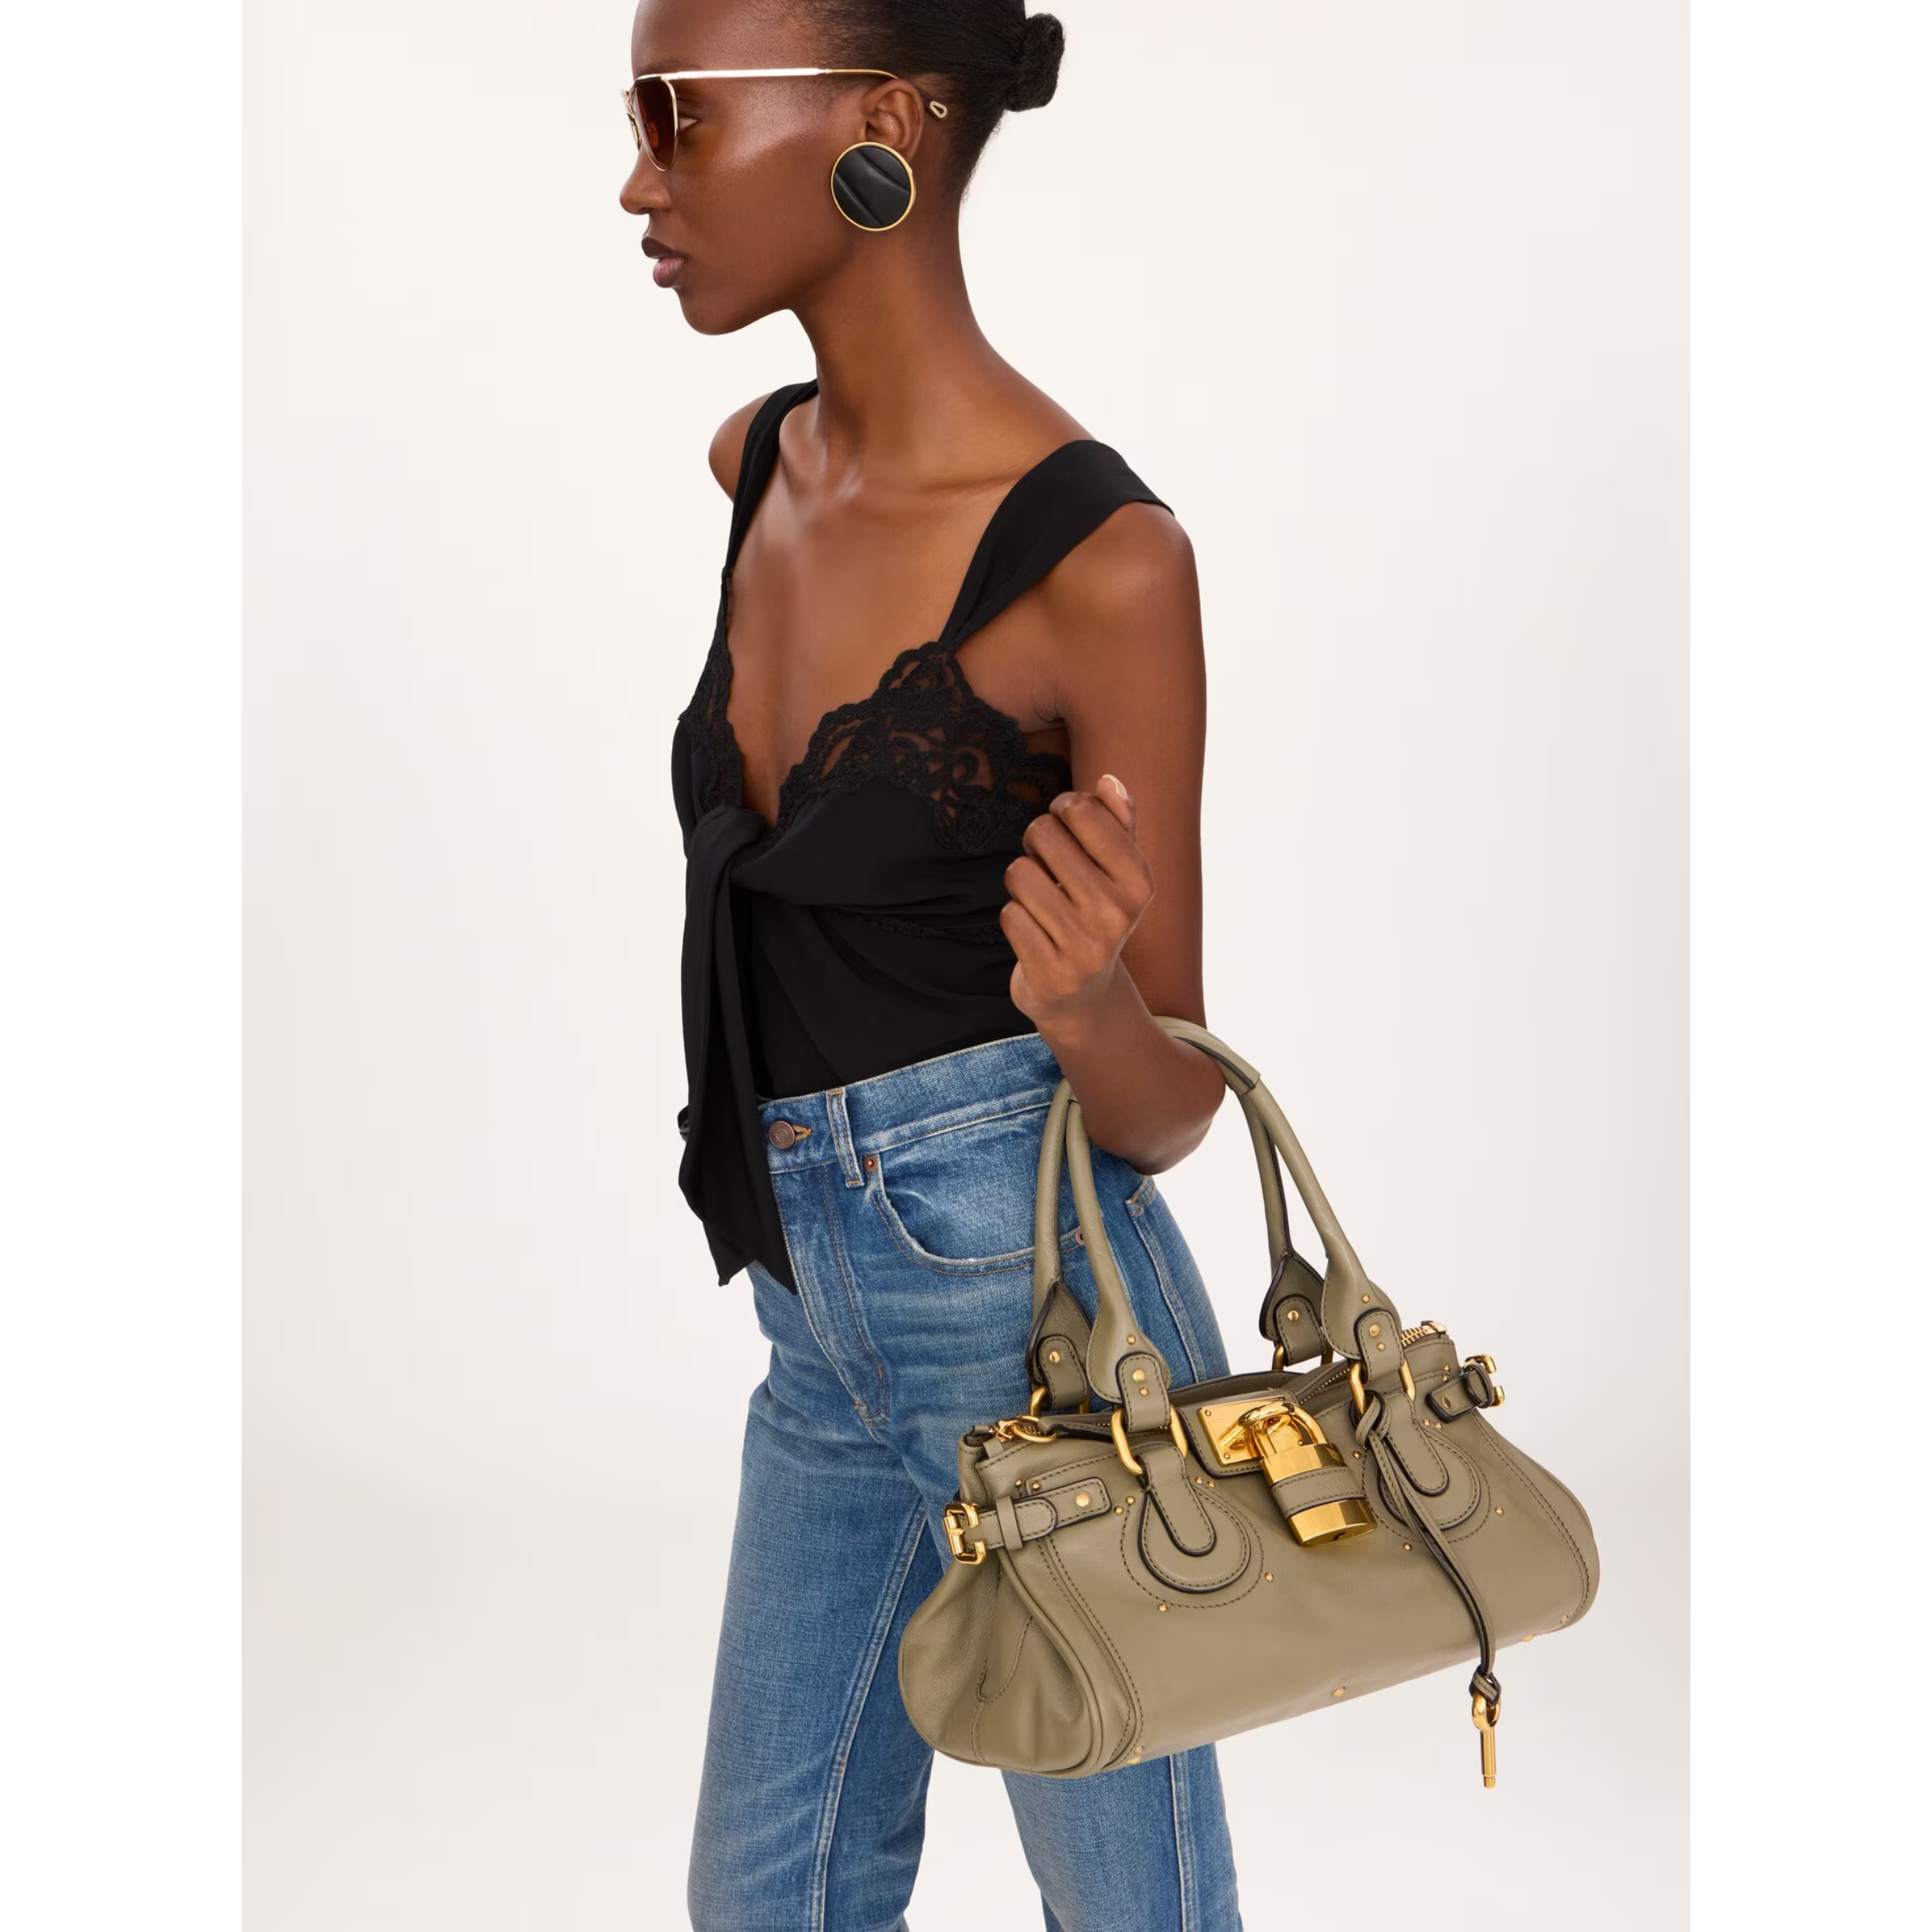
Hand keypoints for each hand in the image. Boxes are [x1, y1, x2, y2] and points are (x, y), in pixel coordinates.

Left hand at [1000, 773, 1153, 1027]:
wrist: (1083, 995)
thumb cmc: (1095, 914)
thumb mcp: (1116, 870)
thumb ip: (1117, 822)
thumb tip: (1109, 780)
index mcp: (1138, 881)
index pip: (1082, 810)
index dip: (1063, 809)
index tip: (1066, 825)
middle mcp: (1117, 913)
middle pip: (1043, 834)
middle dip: (1036, 844)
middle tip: (1048, 866)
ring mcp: (1084, 946)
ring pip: (1019, 873)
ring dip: (1021, 882)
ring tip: (1041, 900)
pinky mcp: (1051, 971)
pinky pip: (1009, 914)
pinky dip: (1015, 918)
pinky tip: (1034, 932)